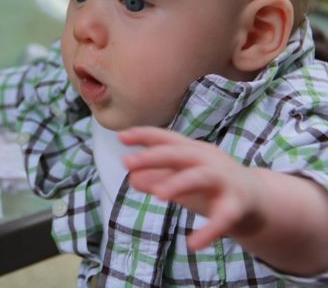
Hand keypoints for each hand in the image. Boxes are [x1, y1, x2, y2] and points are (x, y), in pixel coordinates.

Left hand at [119, 126, 264, 249]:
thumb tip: (132, 178)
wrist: (258, 199)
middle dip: (153, 156)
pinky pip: (223, 218)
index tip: (121, 136)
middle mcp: (208, 160)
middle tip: (128, 162)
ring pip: (200, 177)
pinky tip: (193, 244)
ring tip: (157, 195)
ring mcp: (225, 181)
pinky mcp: (238, 205)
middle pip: (179, 153)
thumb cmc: (210, 185)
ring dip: (178, 183)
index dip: (144, 135)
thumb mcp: (181, 177)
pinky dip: (209, 231)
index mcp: (193, 150)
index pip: (167, 138)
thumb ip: (158, 176)